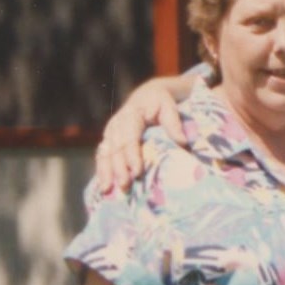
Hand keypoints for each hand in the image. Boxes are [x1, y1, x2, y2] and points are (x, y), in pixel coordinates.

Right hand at [95, 78, 186, 192]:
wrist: (146, 95)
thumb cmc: (160, 102)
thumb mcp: (169, 107)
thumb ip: (174, 123)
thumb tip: (183, 142)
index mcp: (131, 114)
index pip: (130, 137)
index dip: (132, 155)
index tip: (137, 172)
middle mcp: (117, 123)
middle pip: (115, 148)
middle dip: (119, 168)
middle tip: (125, 185)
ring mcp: (110, 132)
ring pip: (104, 153)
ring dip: (105, 172)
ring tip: (107, 189)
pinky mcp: (108, 139)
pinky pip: (101, 155)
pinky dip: (101, 169)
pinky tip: (103, 184)